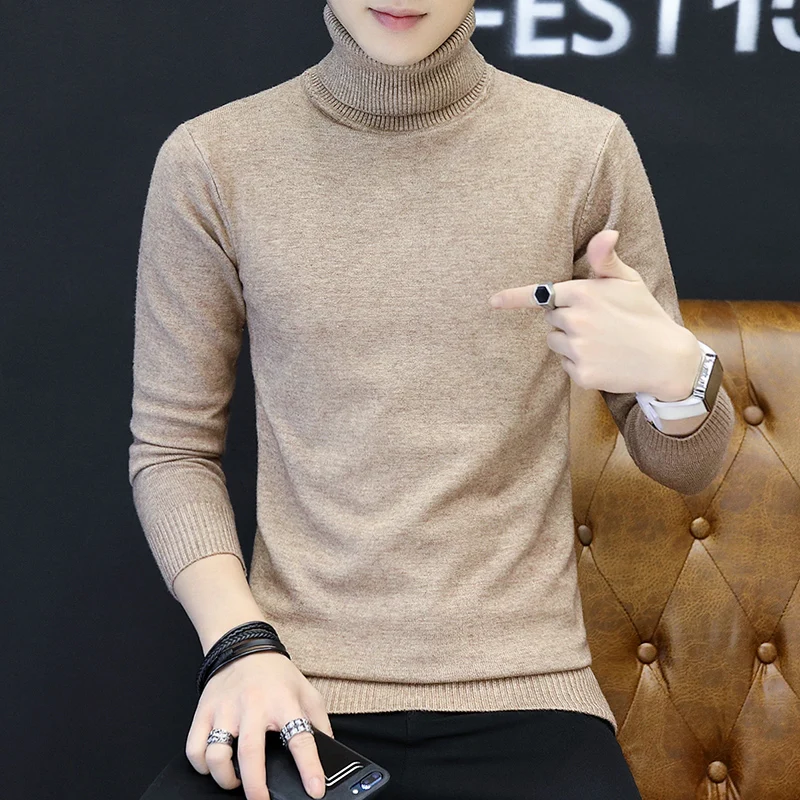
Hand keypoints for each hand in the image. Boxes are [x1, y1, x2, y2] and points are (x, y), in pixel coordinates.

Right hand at [186, 650, 333, 799]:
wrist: (244, 646)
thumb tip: (330, 756)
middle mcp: (254, 706)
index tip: (315, 790)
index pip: (300, 738)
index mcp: (284, 702)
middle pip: (250, 753)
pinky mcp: (205, 711)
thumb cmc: (276, 674)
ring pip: (217, 754)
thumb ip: (319, 724)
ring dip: (225, 778)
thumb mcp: (307, 692)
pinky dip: (201, 766)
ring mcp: (226, 709)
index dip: (309, 768)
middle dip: (256, 787)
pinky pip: (194, 748)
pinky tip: (214, 766)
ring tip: (236, 782)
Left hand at [488, 229, 699, 398]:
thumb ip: (606, 260)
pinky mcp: (581, 373)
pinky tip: (603, 358)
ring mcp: (577, 348)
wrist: (667, 358)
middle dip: (566, 318)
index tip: (492, 301)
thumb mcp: (629, 281)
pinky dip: (579, 363)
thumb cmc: (645, 314)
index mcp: (583, 294)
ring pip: (554, 342)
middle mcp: (575, 321)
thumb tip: (606, 232)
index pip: (541, 294)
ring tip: (601, 340)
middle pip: (550, 319)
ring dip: (569, 341)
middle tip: (597, 321)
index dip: (514, 298)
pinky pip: (565, 364)